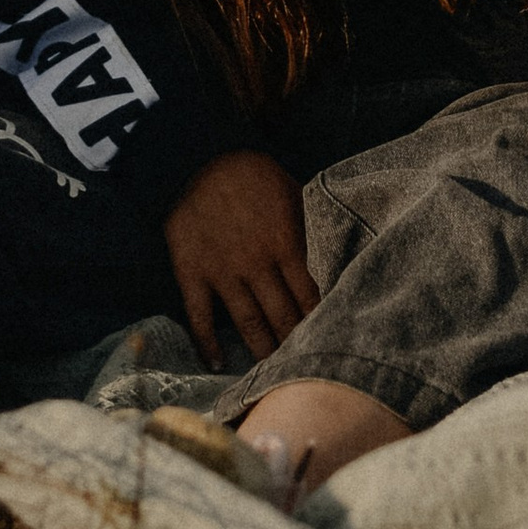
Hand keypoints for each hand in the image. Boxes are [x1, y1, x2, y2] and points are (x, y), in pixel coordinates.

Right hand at [163, 151, 319, 366]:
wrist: (194, 156)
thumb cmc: (251, 172)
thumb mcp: (290, 191)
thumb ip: (309, 226)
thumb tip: (336, 252)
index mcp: (285, 242)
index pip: (311, 295)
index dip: (323, 320)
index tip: (332, 338)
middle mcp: (256, 264)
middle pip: (284, 316)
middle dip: (298, 343)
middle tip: (309, 365)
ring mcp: (222, 272)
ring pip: (249, 323)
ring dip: (263, 350)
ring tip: (274, 372)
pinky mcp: (192, 273)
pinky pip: (200, 316)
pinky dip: (207, 343)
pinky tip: (216, 363)